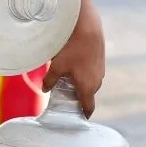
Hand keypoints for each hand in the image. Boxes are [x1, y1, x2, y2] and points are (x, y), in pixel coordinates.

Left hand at [42, 0, 104, 117]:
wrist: (88, 28)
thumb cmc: (72, 49)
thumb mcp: (57, 66)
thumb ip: (50, 81)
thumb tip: (44, 90)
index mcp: (88, 88)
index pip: (88, 108)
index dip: (82, 114)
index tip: (75, 118)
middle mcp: (97, 82)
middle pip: (87, 95)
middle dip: (76, 97)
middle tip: (62, 95)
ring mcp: (100, 71)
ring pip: (89, 83)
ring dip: (80, 83)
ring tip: (66, 78)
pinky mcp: (100, 61)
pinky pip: (91, 72)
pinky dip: (83, 73)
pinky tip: (73, 65)